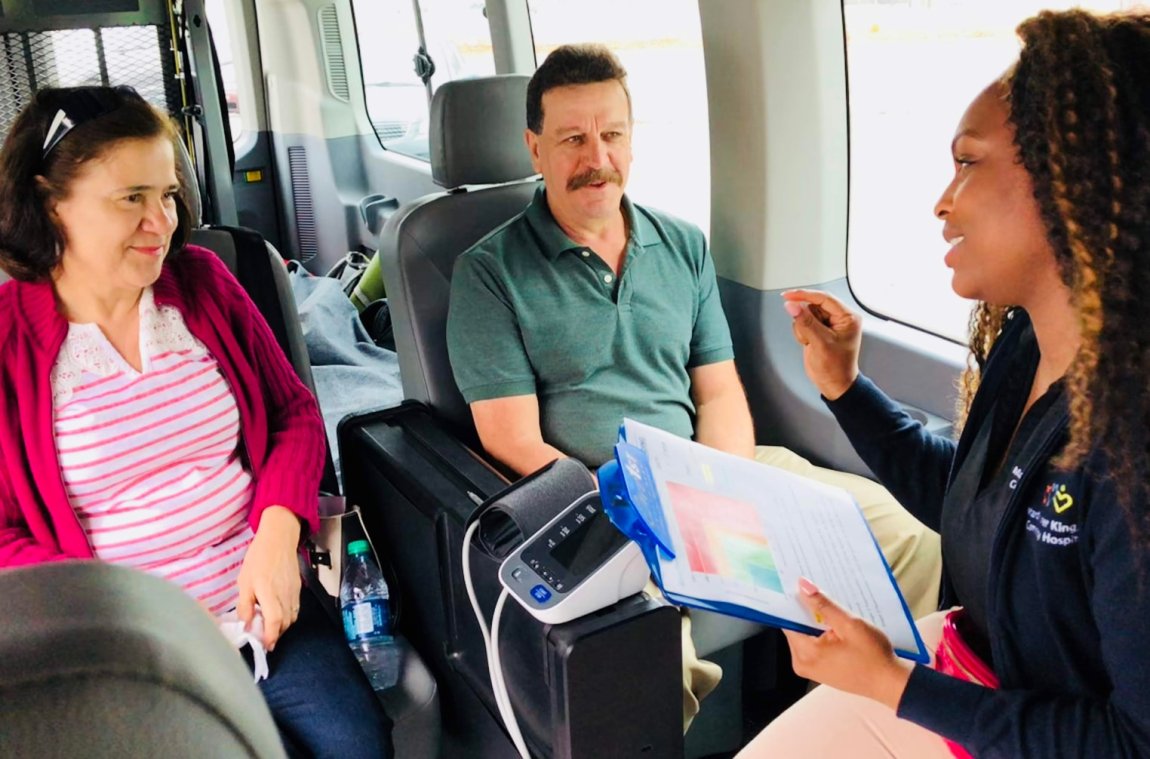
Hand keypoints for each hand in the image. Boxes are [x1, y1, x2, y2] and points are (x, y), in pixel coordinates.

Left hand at [237, 505, 302, 649]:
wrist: (279, 539)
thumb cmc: (258, 558)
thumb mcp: (244, 581)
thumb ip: (244, 605)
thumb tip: (245, 625)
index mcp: (268, 593)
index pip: (275, 621)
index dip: (271, 636)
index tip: (265, 646)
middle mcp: (284, 595)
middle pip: (285, 623)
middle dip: (275, 634)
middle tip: (264, 638)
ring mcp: (293, 592)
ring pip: (292, 617)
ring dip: (282, 627)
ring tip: (269, 627)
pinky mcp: (298, 588)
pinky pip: (295, 608)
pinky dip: (287, 616)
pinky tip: (277, 613)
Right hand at [782, 290, 861, 399]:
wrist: (834, 384)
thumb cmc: (835, 368)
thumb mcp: (820, 343)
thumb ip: (805, 322)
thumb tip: (791, 305)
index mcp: (847, 317)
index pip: (824, 298)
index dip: (805, 295)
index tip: (788, 295)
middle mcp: (839, 318)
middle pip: (813, 305)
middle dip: (805, 319)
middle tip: (808, 337)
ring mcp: (828, 323)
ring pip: (806, 313)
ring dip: (802, 327)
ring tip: (810, 342)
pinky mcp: (819, 329)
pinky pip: (803, 322)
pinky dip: (801, 332)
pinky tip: (808, 343)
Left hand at [783, 577, 912, 709]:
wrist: (890, 683)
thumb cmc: (873, 656)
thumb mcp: (849, 624)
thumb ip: (823, 605)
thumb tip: (803, 586)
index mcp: (805, 653)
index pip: (788, 620)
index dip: (793, 601)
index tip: (796, 585)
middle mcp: (802, 663)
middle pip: (796, 627)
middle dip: (806, 611)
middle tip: (818, 593)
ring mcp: (810, 668)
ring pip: (805, 635)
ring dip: (816, 622)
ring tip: (831, 609)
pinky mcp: (820, 670)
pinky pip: (814, 645)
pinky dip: (821, 634)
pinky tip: (835, 625)